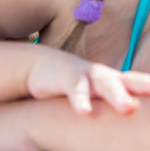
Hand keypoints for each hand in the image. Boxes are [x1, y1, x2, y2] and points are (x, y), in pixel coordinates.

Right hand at [27, 50, 149, 114]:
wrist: (45, 66)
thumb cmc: (81, 88)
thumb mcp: (103, 96)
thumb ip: (122, 107)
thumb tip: (134, 118)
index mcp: (121, 83)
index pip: (144, 86)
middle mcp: (109, 78)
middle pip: (132, 83)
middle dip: (147, 89)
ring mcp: (89, 76)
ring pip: (106, 83)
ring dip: (118, 94)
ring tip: (128, 108)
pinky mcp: (68, 78)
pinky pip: (75, 89)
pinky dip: (80, 99)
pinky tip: (84, 112)